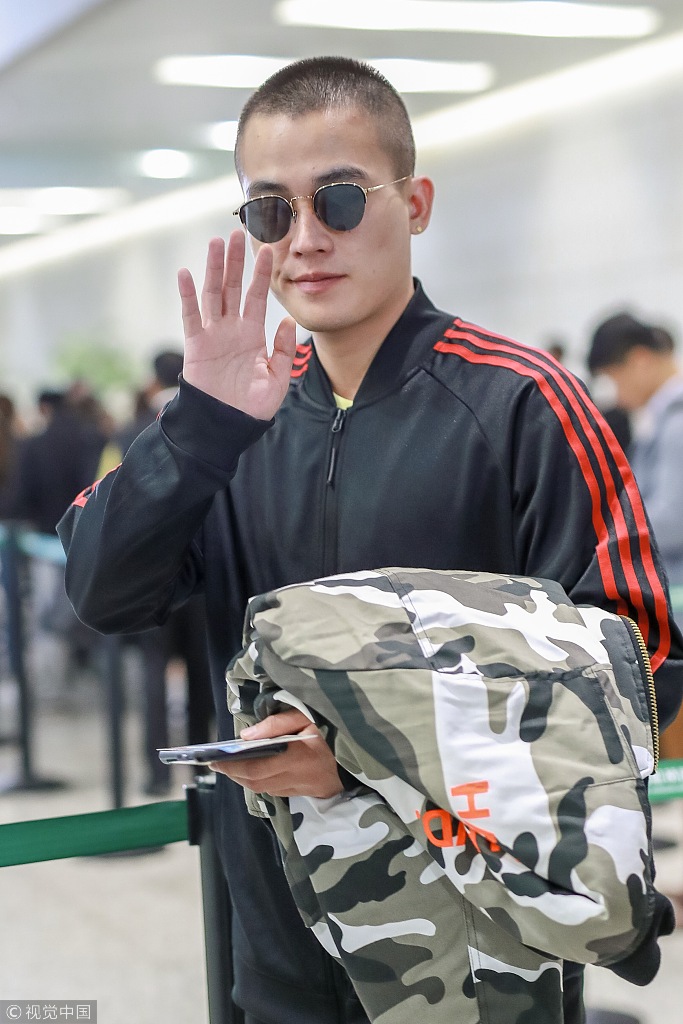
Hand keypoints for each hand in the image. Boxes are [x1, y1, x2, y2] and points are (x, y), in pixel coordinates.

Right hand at [178, 231, 296, 420]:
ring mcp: (212, 335)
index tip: (269, 250)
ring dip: (213, 268)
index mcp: (253, 335)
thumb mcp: (277, 379)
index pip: (257, 297)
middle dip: (235, 261)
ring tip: (216, 243)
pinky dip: (188, 296)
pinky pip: (190, 317)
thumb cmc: (253, 407)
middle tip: (237, 232)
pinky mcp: (195, 345)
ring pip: (212, 294)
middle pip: (232, 287)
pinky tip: (186, 273)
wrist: (228, 426)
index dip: (261, 274)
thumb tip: (287, 320)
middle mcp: (231, 329)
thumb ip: (282, 349)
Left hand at [210, 709, 343, 798]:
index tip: (213, 760)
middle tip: (217, 763)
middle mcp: (300, 778)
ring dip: (245, 779)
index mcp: (299, 758)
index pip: (256, 768)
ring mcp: (305, 788)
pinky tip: (253, 770)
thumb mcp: (308, 715)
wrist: (366, 750)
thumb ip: (276, 723)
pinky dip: (261, 781)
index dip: (232, 767)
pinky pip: (277, 790)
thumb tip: (245, 736)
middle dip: (234, 773)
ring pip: (265, 789)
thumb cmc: (334, 727)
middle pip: (256, 782)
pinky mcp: (309, 793)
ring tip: (230, 766)